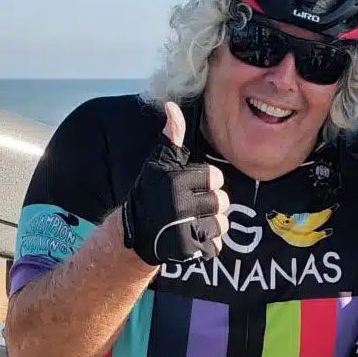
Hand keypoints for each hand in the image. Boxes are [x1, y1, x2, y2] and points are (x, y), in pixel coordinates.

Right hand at [121, 102, 228, 265]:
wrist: (135, 231)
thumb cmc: (150, 194)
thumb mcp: (158, 163)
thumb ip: (171, 137)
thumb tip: (171, 106)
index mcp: (177, 182)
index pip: (215, 178)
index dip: (206, 183)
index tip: (191, 188)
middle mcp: (181, 205)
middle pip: (221, 202)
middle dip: (211, 204)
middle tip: (193, 207)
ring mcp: (184, 229)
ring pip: (221, 224)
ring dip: (211, 224)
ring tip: (192, 222)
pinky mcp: (188, 250)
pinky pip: (215, 246)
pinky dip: (207, 244)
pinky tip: (192, 238)